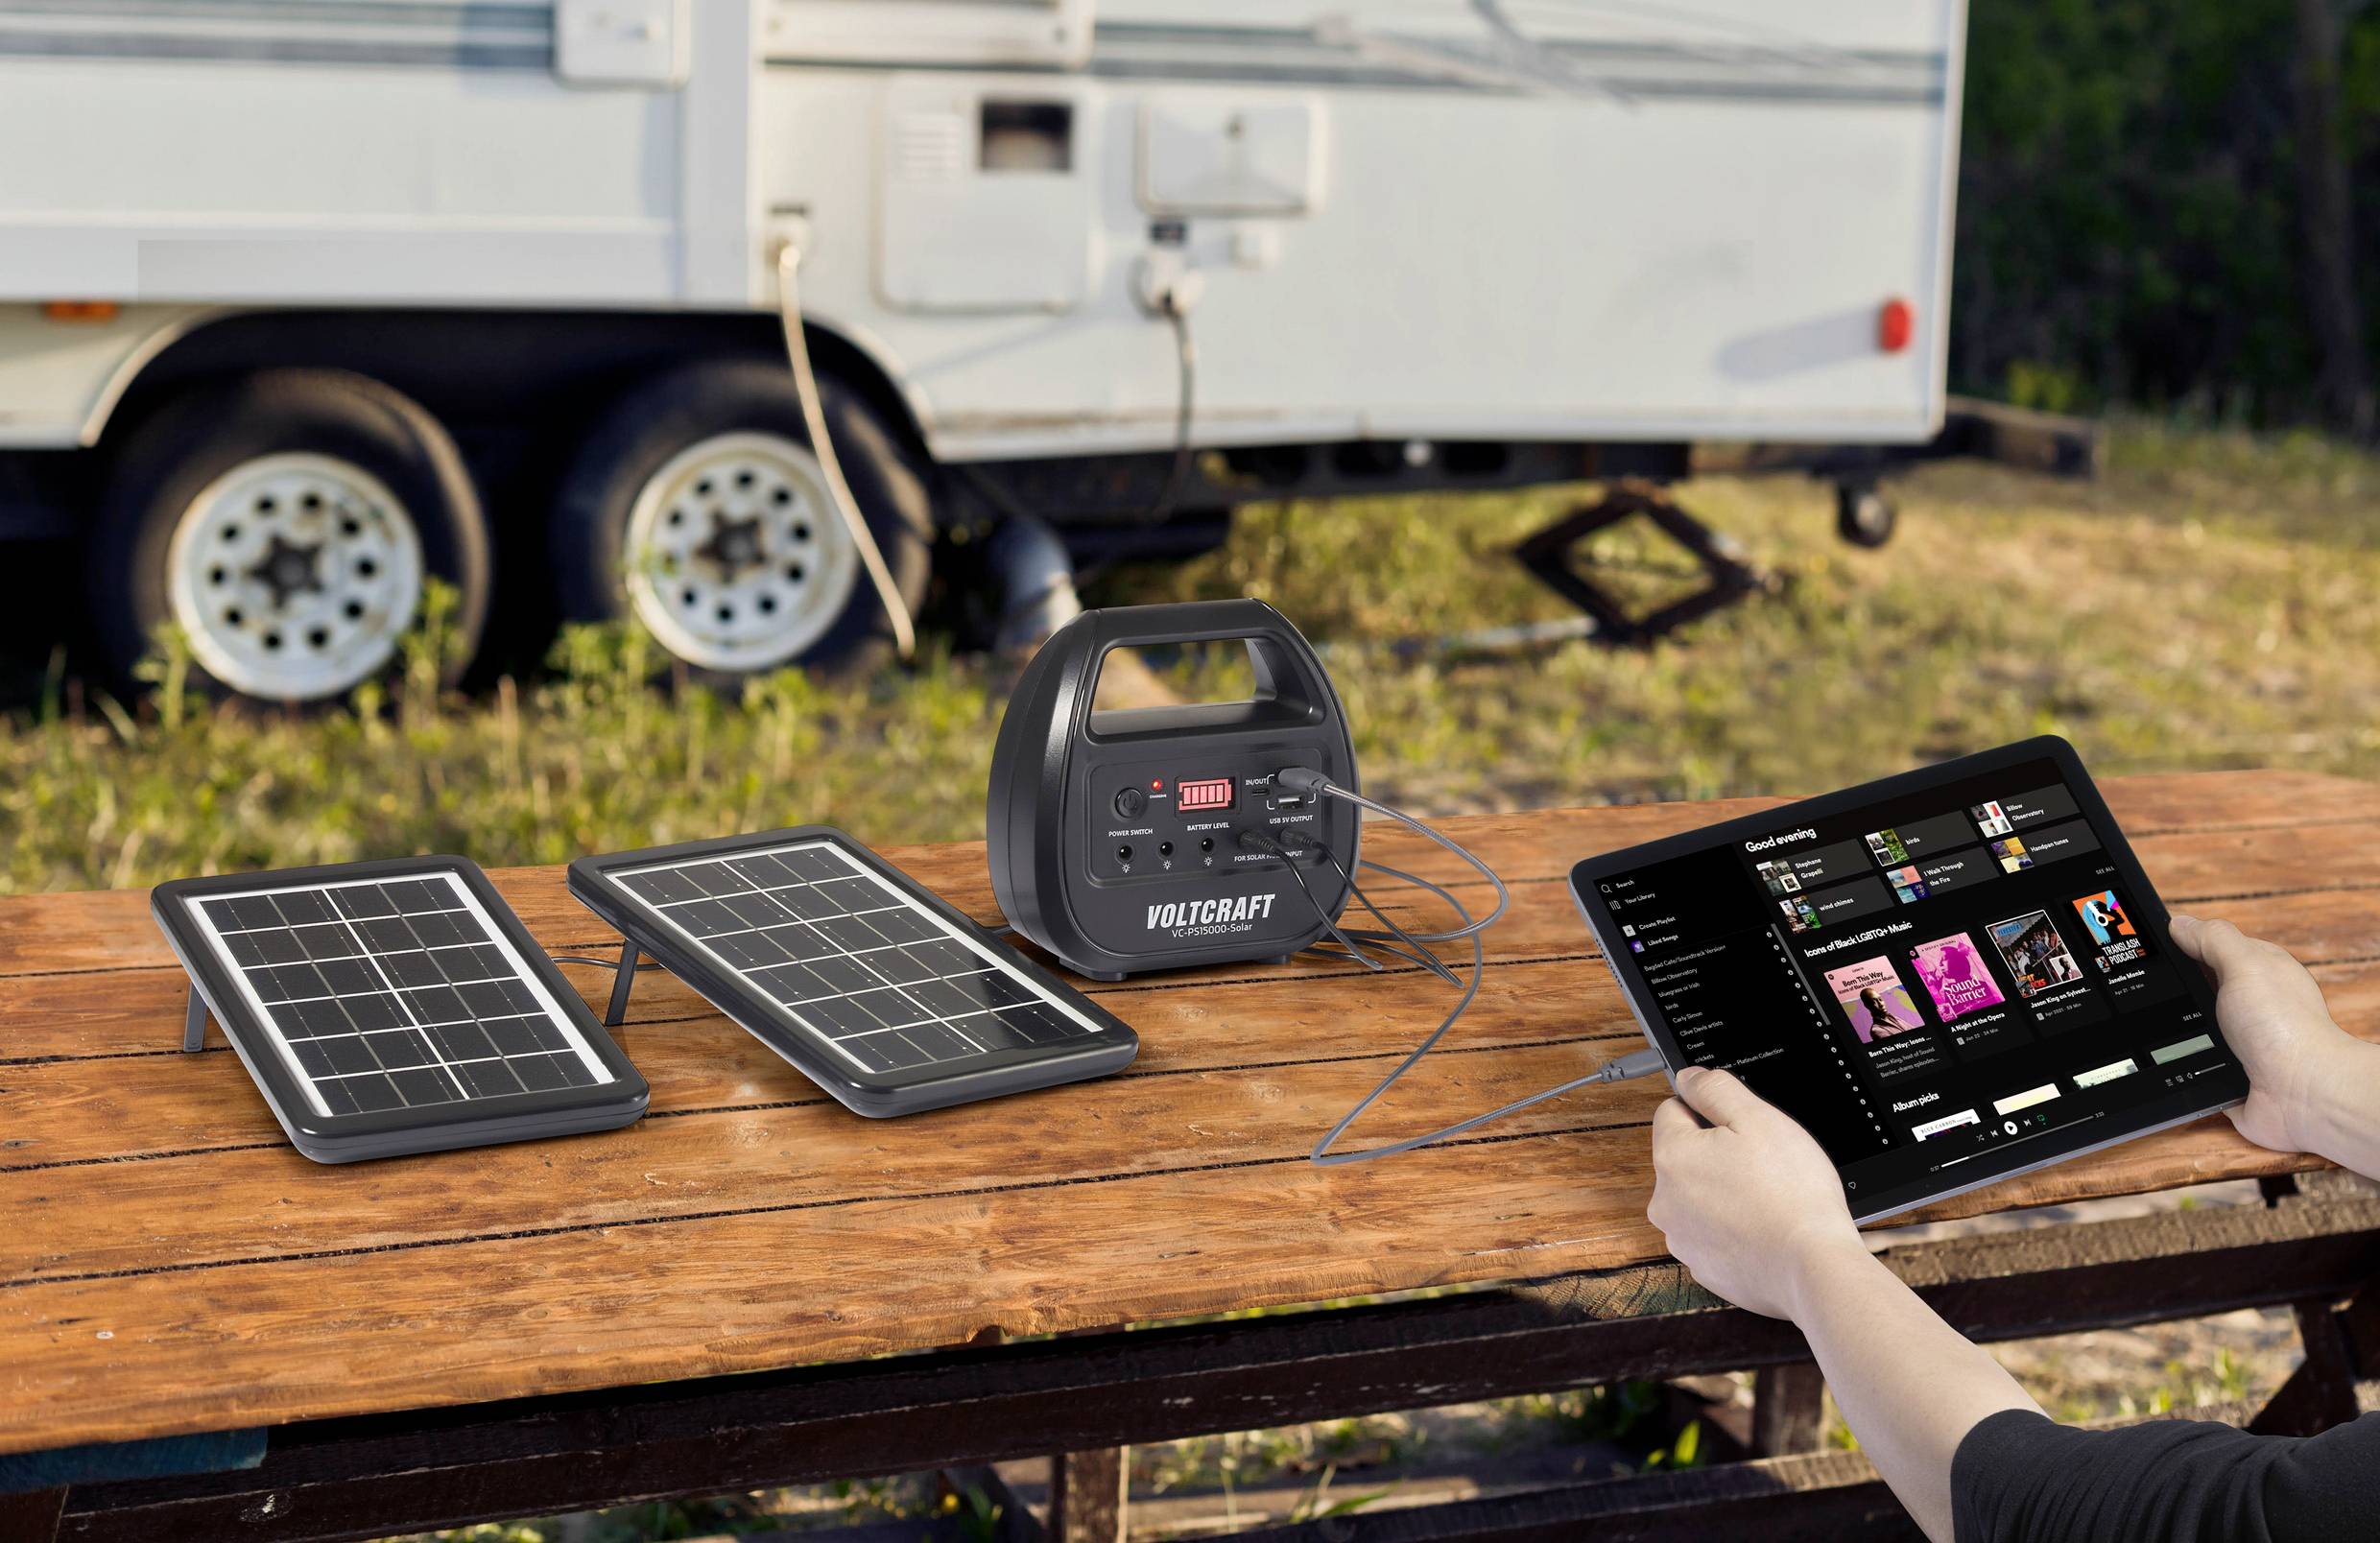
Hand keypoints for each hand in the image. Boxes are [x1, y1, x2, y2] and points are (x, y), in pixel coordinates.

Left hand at [1647, 1066, 1868, 1320]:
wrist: (1813, 1267)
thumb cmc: (1792, 1194)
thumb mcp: (1758, 1117)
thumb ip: (1715, 1088)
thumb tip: (1688, 1077)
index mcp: (1672, 1156)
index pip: (1673, 1110)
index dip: (1710, 1111)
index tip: (1740, 1126)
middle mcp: (1664, 1200)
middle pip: (1685, 1156)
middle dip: (1717, 1153)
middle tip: (1761, 1164)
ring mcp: (1681, 1238)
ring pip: (1698, 1197)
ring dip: (1724, 1192)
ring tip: (1766, 1199)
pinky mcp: (1703, 1266)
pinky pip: (1713, 1234)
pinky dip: (1733, 1228)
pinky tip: (1763, 1228)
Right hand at [2168, 914, 2361, 1155]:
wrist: (2300, 1093)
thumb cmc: (2285, 1027)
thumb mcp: (2245, 965)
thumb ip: (2212, 939)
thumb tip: (2180, 923)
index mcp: (2258, 971)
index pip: (2212, 948)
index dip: (2181, 946)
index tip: (2146, 948)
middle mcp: (2249, 1005)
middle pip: (2196, 989)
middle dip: (2173, 992)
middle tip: (2144, 991)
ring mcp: (2238, 1041)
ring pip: (2189, 1028)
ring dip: (2173, 1032)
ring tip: (2150, 1028)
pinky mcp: (2226, 1074)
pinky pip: (2190, 1065)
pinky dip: (2178, 1065)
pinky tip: (2165, 1060)